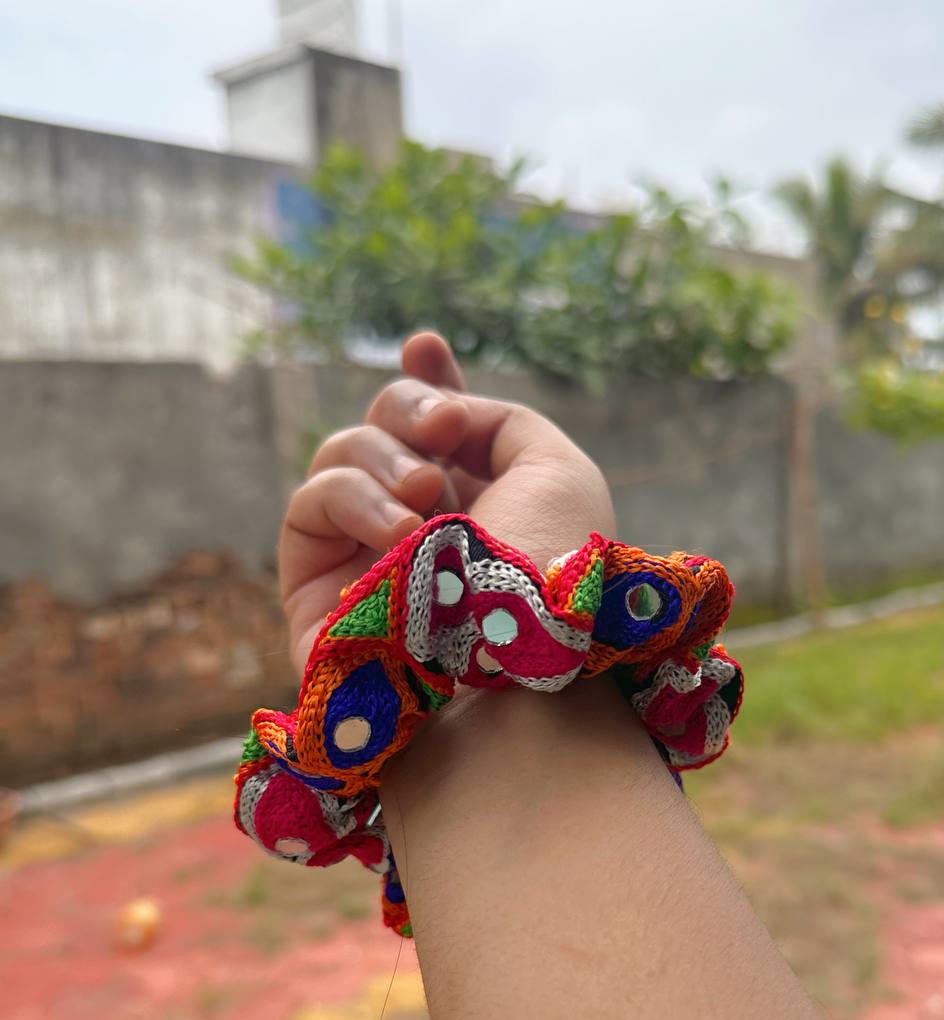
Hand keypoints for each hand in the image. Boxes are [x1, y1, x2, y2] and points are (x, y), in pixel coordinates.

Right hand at [279, 332, 614, 672]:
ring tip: (429, 498)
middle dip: (412, 407)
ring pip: (343, 452)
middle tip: (446, 428)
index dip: (429, 384)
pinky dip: (353, 499)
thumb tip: (447, 412)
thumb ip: (502, 419)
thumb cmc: (549, 572)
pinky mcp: (314, 583)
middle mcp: (425, 522)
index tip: (428, 346)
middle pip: (386, 423)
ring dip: (388, 457)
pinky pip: (310, 502)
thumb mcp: (558, 470)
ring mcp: (366, 551)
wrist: (511, 673)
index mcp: (486, 501)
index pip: (443, 431)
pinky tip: (401, 534)